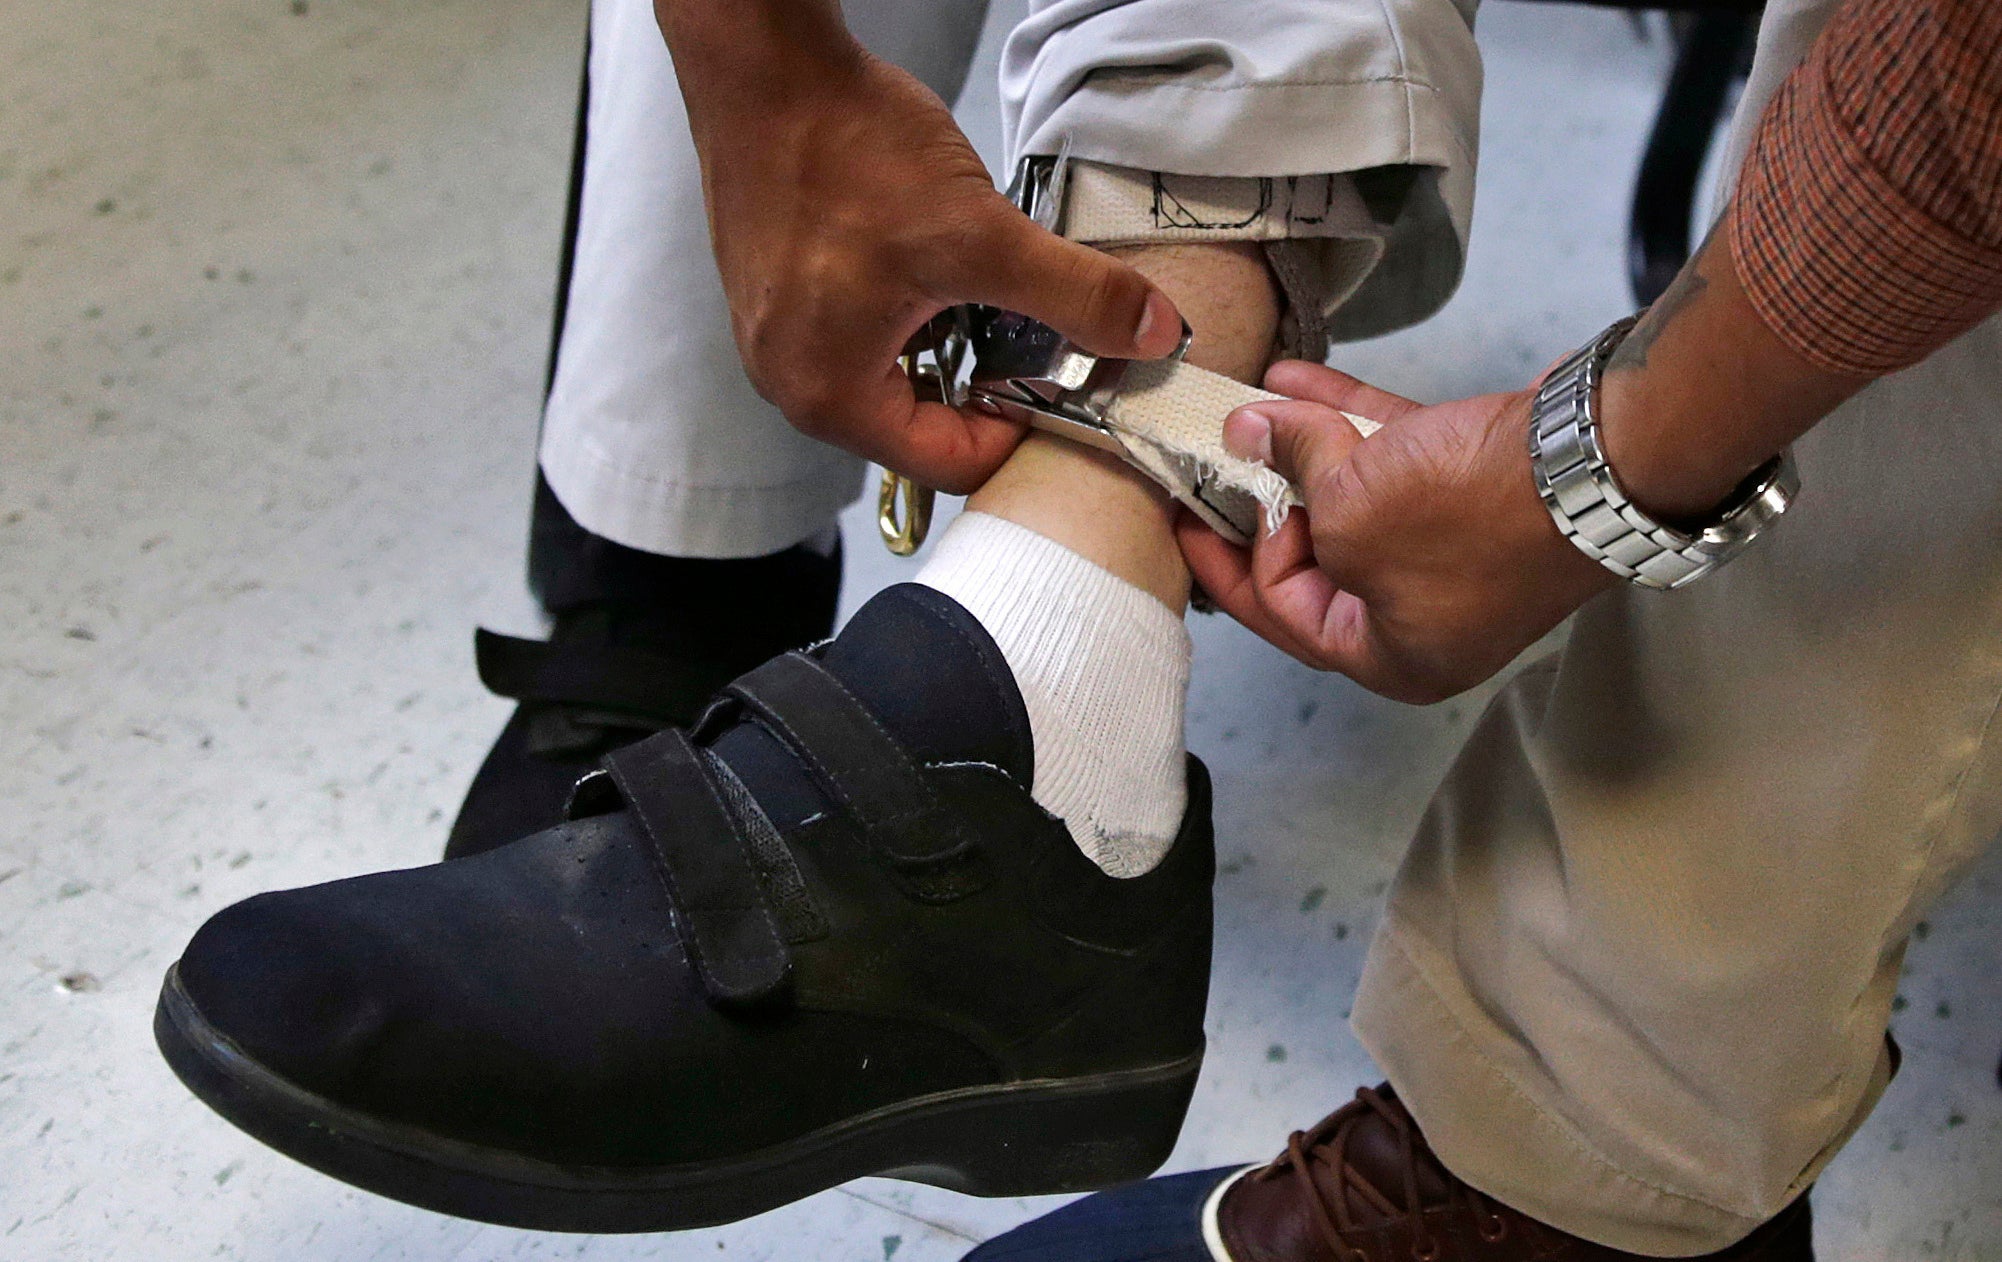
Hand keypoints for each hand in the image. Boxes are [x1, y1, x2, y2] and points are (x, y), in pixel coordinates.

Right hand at [677, 41, 1183, 492]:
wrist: (765, 66)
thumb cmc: (844, 150)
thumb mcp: (981, 233)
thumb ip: (1074, 294)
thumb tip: (1151, 333)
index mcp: (829, 396)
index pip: (952, 464)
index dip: (1021, 430)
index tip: (1065, 383)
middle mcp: (793, 384)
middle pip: (923, 427)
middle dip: (989, 386)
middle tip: (1039, 335)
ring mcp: (780, 341)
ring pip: (899, 378)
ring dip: (954, 345)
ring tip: (985, 288)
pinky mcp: (783, 297)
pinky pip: (867, 335)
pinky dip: (915, 313)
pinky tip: (939, 262)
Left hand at [1177, 360, 1615, 703]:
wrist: (1598, 456)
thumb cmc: (1473, 513)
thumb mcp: (1349, 502)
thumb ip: (1288, 468)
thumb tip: (1248, 432)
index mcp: (1390, 655)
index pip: (1282, 613)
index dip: (1229, 555)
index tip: (1188, 507)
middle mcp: (1424, 613)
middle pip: (1317, 554)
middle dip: (1265, 494)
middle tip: (1211, 454)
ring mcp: (1456, 550)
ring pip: (1355, 495)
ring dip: (1300, 446)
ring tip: (1246, 402)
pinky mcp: (1480, 488)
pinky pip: (1396, 457)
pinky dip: (1349, 420)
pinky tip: (1298, 378)